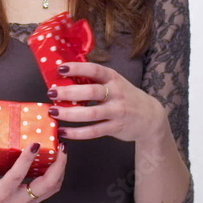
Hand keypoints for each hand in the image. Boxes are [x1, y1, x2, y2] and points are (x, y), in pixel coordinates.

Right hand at [0, 128, 67, 202]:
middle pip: (47, 185)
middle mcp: (17, 200)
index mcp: (0, 194)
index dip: (27, 159)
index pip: (17, 175)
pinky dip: (55, 177)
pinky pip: (48, 191)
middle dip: (58, 165)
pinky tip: (54, 164)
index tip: (35, 144)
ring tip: (62, 152)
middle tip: (62, 147)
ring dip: (60, 170)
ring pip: (52, 188)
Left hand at [46, 62, 165, 142]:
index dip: (78, 68)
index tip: (61, 68)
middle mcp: (116, 93)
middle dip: (69, 92)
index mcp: (114, 78)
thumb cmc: (126, 96)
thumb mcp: (115, 83)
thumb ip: (96, 80)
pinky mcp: (115, 128)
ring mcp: (117, 112)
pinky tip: (63, 132)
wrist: (150, 117)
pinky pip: (94, 131)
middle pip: (91, 92)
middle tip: (52, 92)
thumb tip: (65, 77)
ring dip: (70, 113)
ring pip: (91, 114)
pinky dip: (77, 133)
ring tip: (54, 112)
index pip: (95, 70)